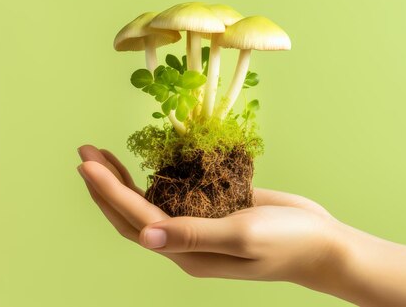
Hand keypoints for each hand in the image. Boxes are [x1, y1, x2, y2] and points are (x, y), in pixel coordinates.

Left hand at [76, 144, 346, 290]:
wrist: (322, 242)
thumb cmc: (288, 242)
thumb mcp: (243, 236)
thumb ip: (195, 235)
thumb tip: (144, 236)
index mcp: (188, 253)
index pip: (135, 220)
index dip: (108, 192)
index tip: (86, 165)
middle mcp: (187, 241)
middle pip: (132, 214)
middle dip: (105, 184)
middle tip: (84, 152)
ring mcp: (200, 224)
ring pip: (150, 202)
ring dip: (124, 179)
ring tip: (103, 154)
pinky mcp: (214, 208)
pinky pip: (177, 192)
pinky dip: (157, 176)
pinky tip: (148, 158)